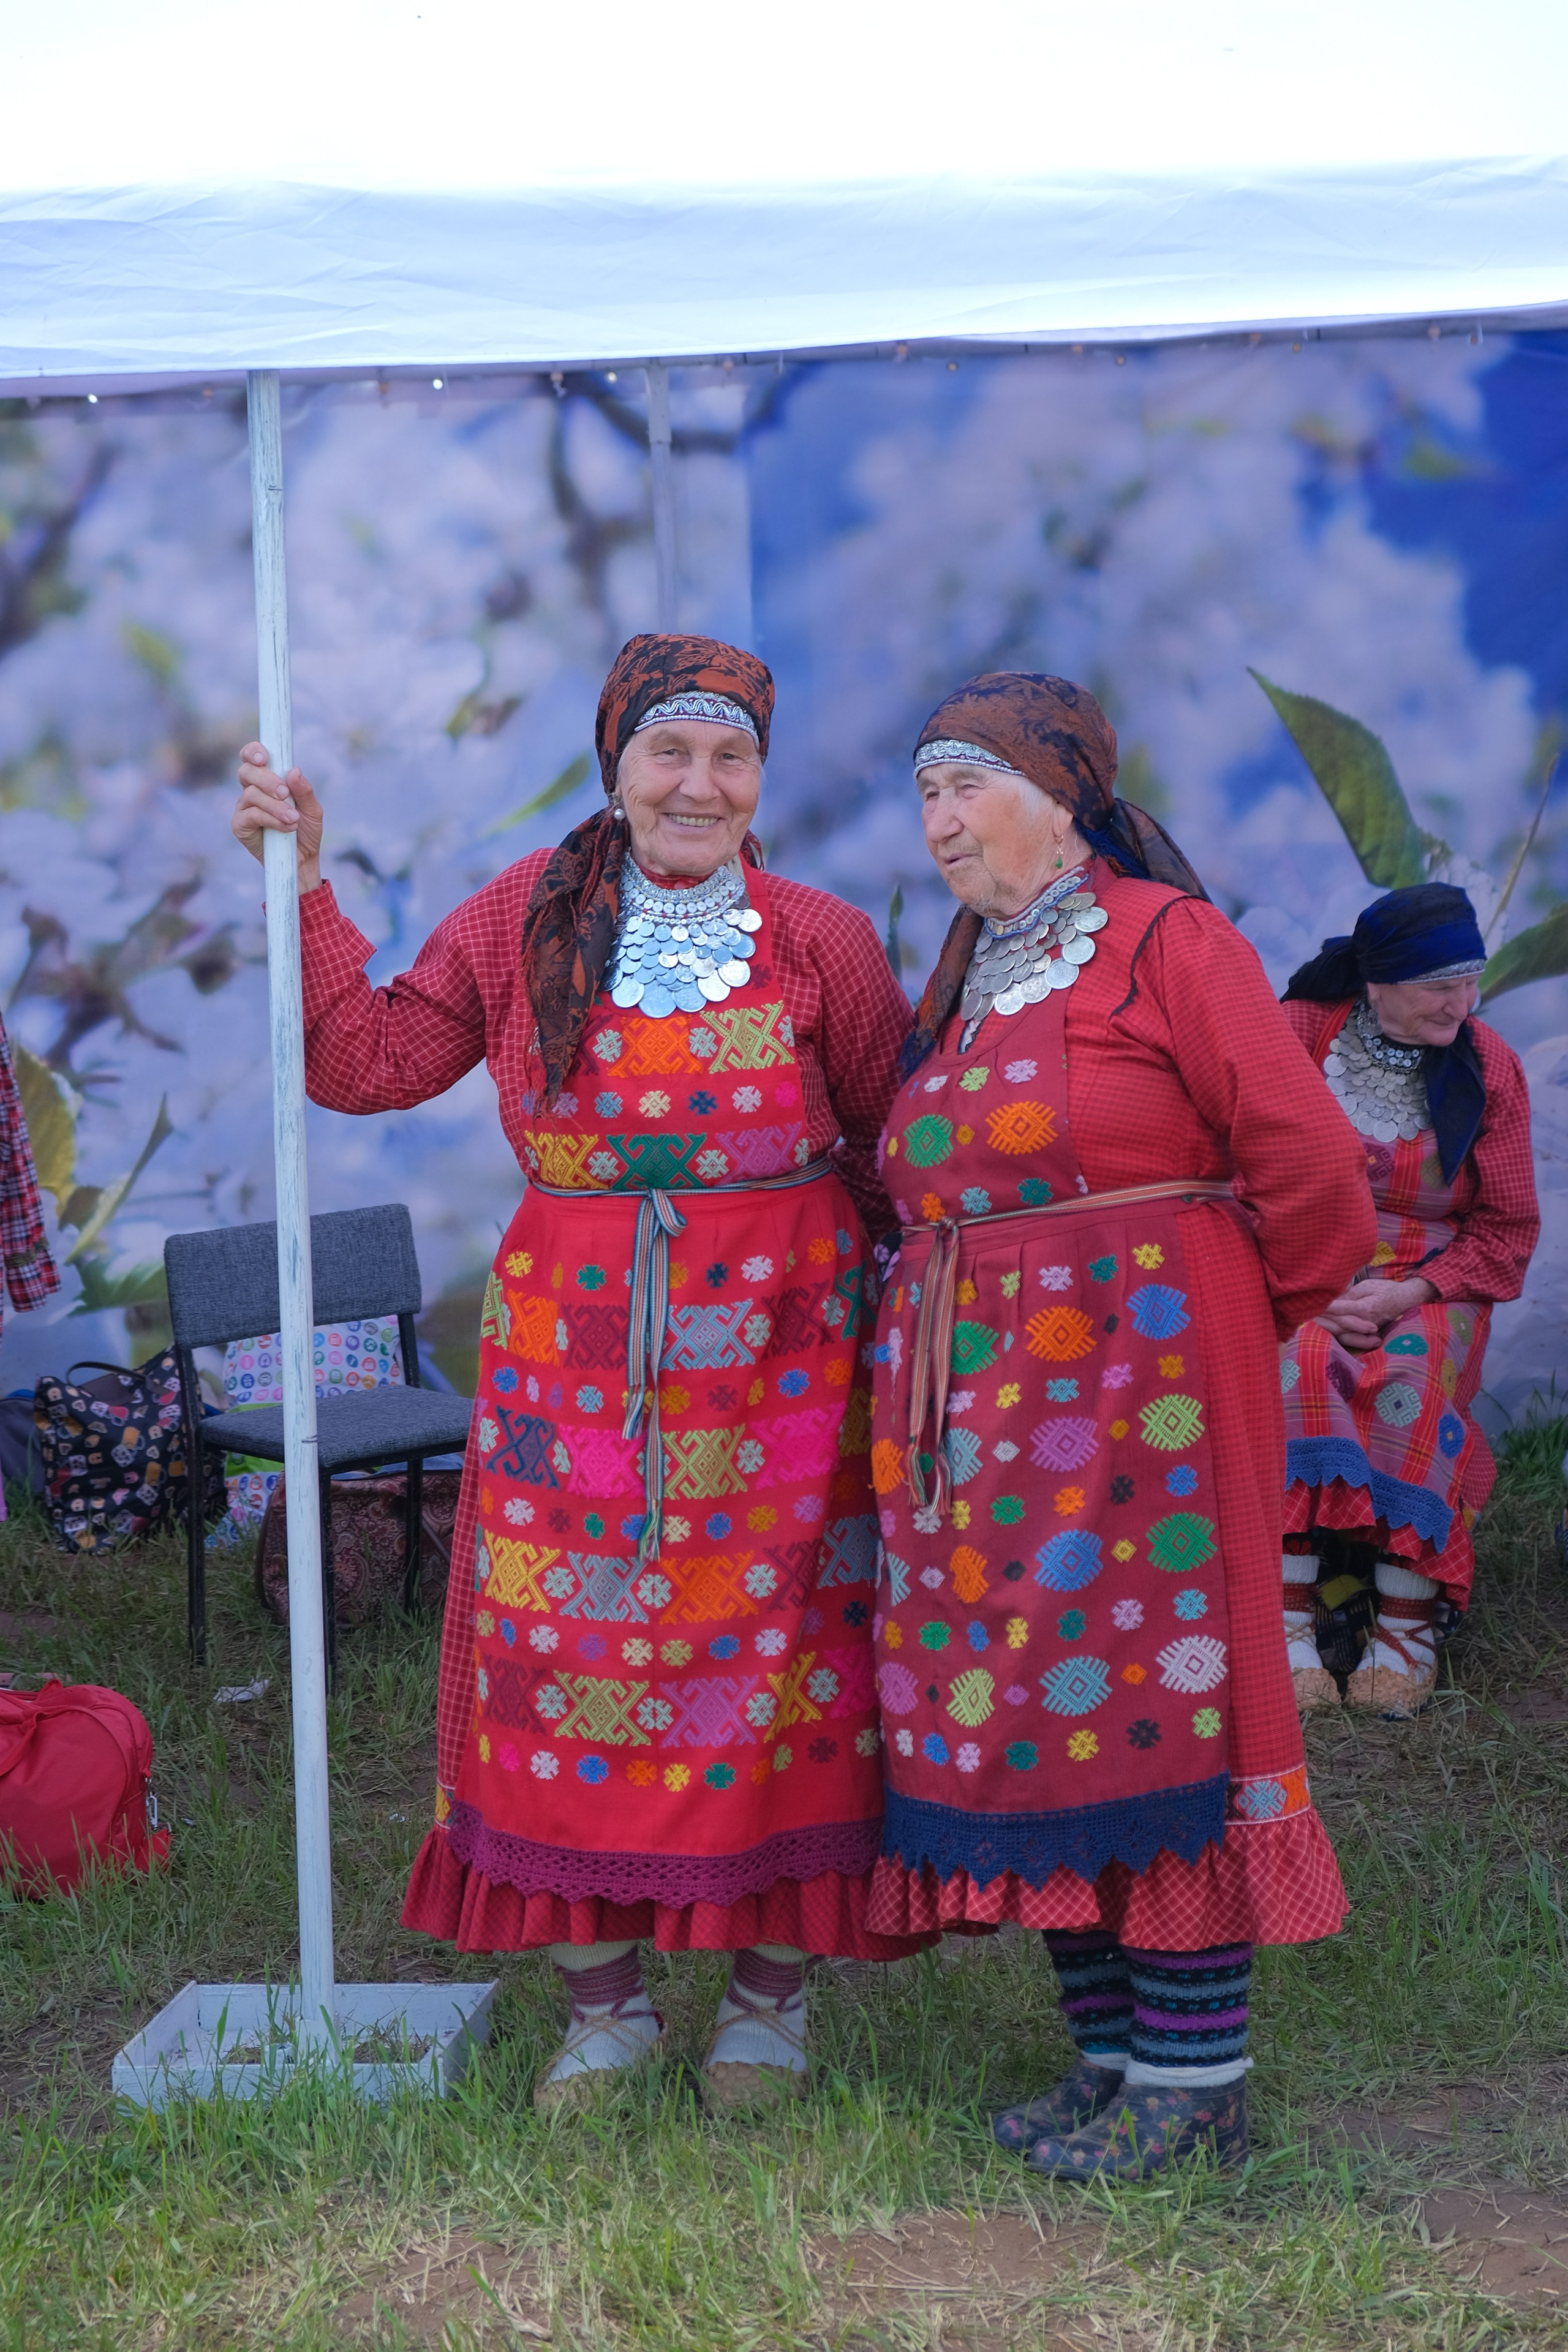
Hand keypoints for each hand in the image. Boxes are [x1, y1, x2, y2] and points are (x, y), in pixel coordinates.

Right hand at [233, 742, 322, 891]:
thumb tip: (293, 771)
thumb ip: (304, 791)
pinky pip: (251, 815)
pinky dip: (270, 819)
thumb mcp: (313, 810)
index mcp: (267, 780)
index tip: (264, 756)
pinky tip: (285, 827)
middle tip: (285, 793)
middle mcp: (251, 791)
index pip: (252, 757)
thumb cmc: (306, 831)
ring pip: (251, 794)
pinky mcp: (240, 826)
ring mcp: (243, 808)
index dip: (253, 751)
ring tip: (294, 819)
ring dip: (276, 806)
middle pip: (247, 771)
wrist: (304, 859)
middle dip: (267, 780)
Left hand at [1316, 1276, 1436, 1352]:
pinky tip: (1322, 1331)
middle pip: (1337, 1323)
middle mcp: (1364, 1322)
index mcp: (1365, 1308)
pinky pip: (1347, 1337)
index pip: (1340, 1308)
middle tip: (1302, 1313)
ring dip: (1324, 1328)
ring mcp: (1364, 1329)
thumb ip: (1351, 1294)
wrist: (1404, 1300)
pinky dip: (1334, 1335)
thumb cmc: (1386, 1289)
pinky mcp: (1364, 1333)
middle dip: (1320, 1319)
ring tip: (1308, 1323)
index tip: (1309, 1301)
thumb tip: (1332, 1299)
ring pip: (1340, 1332)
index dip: (1324, 1306)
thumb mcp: (1368, 1286)